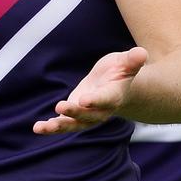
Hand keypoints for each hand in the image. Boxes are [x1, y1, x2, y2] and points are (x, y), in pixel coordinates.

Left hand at [33, 47, 147, 134]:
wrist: (116, 87)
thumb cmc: (121, 71)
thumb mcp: (126, 63)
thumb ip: (133, 60)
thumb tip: (142, 52)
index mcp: (113, 96)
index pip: (105, 99)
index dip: (96, 100)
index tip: (84, 100)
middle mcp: (101, 110)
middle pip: (88, 115)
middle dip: (75, 112)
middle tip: (61, 107)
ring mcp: (88, 115)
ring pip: (74, 124)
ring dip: (60, 125)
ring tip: (43, 126)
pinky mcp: (76, 116)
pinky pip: (64, 124)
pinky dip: (51, 127)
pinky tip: (38, 128)